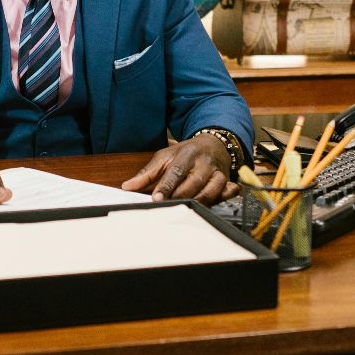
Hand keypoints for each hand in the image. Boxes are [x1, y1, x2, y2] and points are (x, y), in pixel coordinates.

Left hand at [121, 134, 238, 202]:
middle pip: (193, 184)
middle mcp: (204, 163)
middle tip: (167, 208)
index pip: (176, 171)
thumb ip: (147, 173)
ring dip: (196, 204)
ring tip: (183, 211)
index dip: (166, 186)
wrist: (213, 144)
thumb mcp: (164, 157)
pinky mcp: (227, 182)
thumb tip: (127, 187)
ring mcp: (218, 173)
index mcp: (187, 154)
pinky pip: (226, 194)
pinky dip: (218, 202)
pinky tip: (207, 209)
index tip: (157, 198)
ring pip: (210, 192)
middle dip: (179, 197)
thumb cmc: (186, 153)